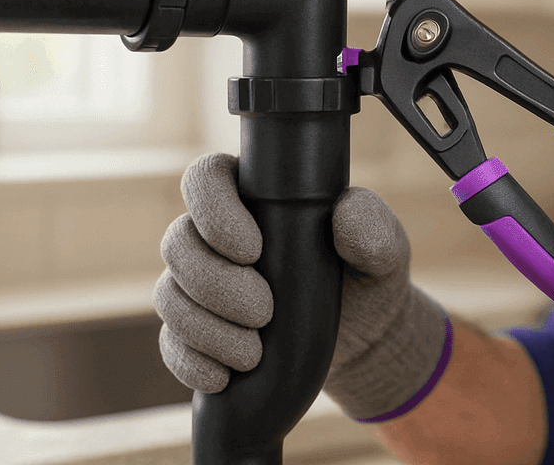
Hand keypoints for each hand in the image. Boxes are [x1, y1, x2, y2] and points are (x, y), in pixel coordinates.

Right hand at [154, 153, 449, 420]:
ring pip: (169, 295)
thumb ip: (372, 226)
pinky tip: (223, 376)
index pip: (207, 178)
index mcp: (257, 197)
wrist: (364, 336)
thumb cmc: (368, 276)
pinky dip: (192, 361)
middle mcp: (217, 235)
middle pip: (178, 242)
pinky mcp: (197, 330)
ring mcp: (202, 283)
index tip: (252, 249)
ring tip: (253, 353)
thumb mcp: (384, 250)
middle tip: (264, 312)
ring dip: (206, 328)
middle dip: (215, 284)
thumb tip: (344, 213)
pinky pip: (170, 342)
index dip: (212, 209)